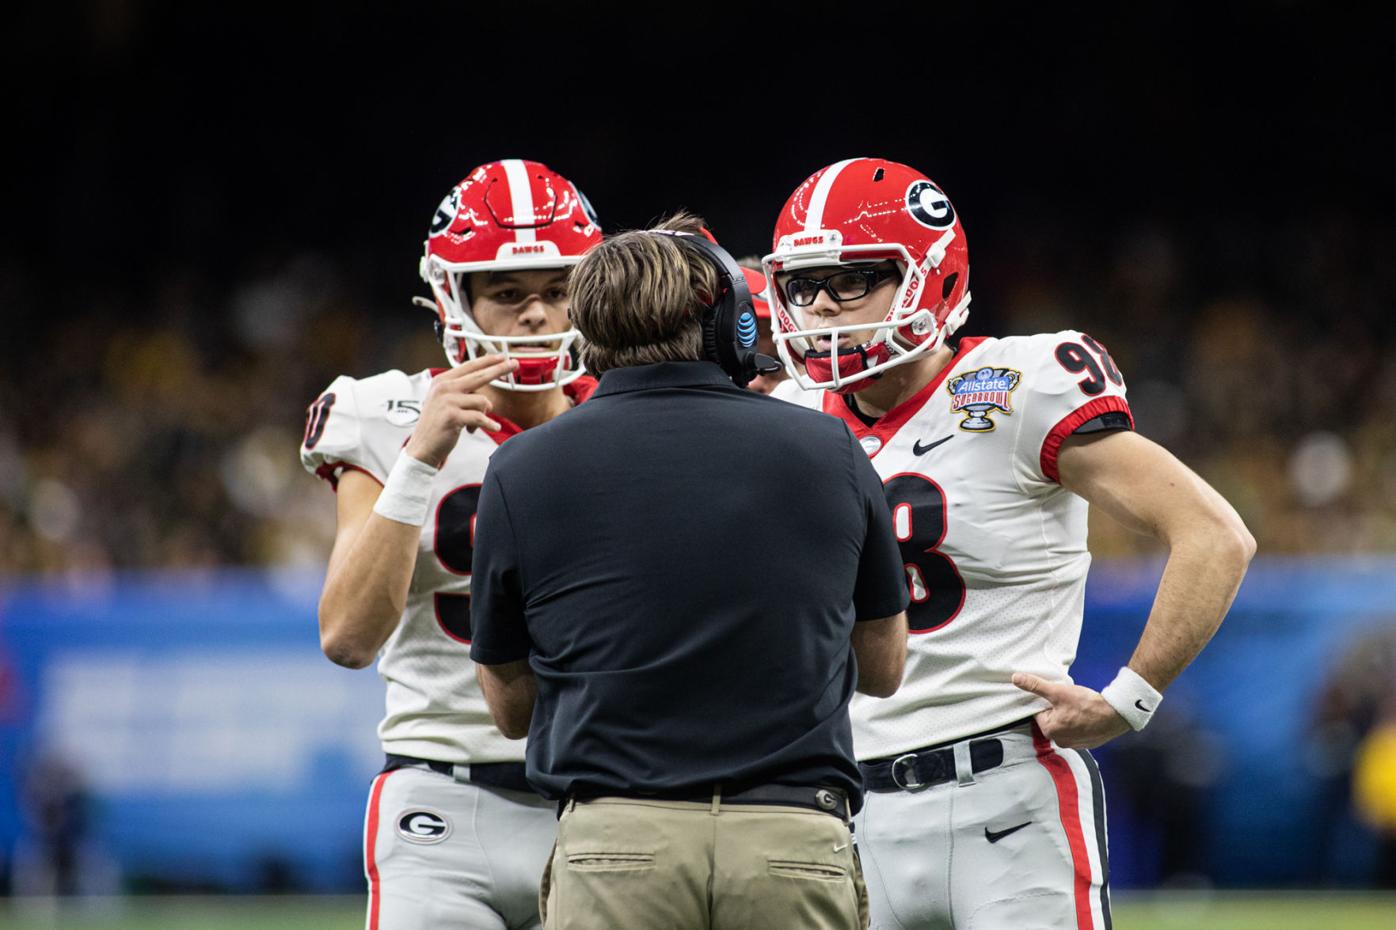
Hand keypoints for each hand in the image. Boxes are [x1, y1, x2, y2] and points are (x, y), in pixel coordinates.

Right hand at [405, 355, 517, 468]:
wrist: (423, 447)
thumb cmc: (437, 425)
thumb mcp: (445, 401)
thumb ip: (461, 390)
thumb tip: (484, 383)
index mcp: (442, 381)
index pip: (469, 366)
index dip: (487, 360)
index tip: (502, 356)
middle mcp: (444, 387)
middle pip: (479, 376)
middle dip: (499, 369)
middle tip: (514, 364)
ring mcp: (447, 401)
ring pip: (483, 401)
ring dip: (485, 414)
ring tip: (474, 424)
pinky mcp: (453, 416)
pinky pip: (481, 417)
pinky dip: (489, 424)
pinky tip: (493, 428)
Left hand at [1011, 672, 1130, 748]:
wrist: (1116, 715)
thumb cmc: (1087, 704)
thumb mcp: (1058, 691)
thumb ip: (1036, 686)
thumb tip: (1016, 679)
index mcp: (1049, 730)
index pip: (1039, 712)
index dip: (1046, 701)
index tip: (1056, 695)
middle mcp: (1060, 741)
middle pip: (1051, 719)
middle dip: (1057, 709)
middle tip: (1069, 700)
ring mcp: (1075, 744)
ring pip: (1065, 725)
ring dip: (1068, 715)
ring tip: (1078, 706)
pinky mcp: (1087, 743)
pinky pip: (1077, 730)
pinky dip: (1080, 722)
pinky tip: (1086, 714)